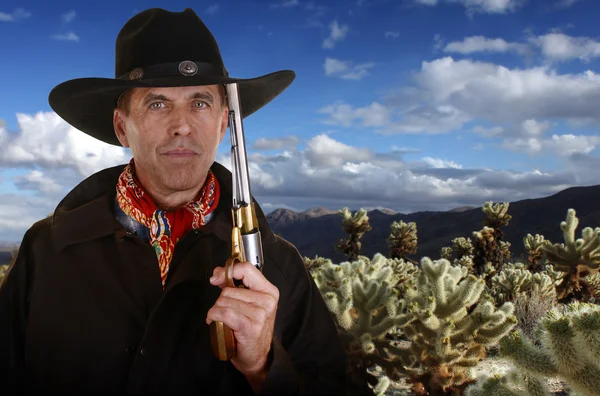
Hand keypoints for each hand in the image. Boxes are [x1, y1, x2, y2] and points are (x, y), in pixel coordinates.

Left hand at [206, 261, 278, 387]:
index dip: (229, 271)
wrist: (257, 357)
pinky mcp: (249, 326)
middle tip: (227, 313)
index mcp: (269, 291)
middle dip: (221, 300)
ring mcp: (260, 313)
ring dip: (217, 311)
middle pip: (230, 289)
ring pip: (224, 301)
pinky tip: (215, 322)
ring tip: (224, 320)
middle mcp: (267, 300)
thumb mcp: (248, 304)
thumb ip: (235, 285)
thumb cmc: (251, 330)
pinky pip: (223, 313)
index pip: (247, 269)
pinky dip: (214, 317)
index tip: (217, 278)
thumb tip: (218, 274)